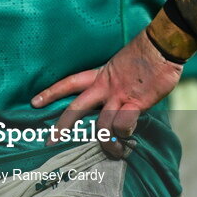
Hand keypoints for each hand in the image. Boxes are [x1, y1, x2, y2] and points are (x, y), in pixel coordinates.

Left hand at [30, 29, 183, 157]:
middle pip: (77, 107)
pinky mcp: (136, 103)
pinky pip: (123, 124)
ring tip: (113, 151)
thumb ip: (115, 83)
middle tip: (49, 140)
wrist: (162, 46)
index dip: (52, 92)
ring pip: (101, 125)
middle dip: (62, 125)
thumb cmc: (146, 54)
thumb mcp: (122, 65)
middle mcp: (106, 87)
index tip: (35, 102)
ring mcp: (119, 96)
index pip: (70, 83)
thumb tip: (112, 100)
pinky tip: (129, 137)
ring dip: (106, 142)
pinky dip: (125, 133)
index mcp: (101, 76)